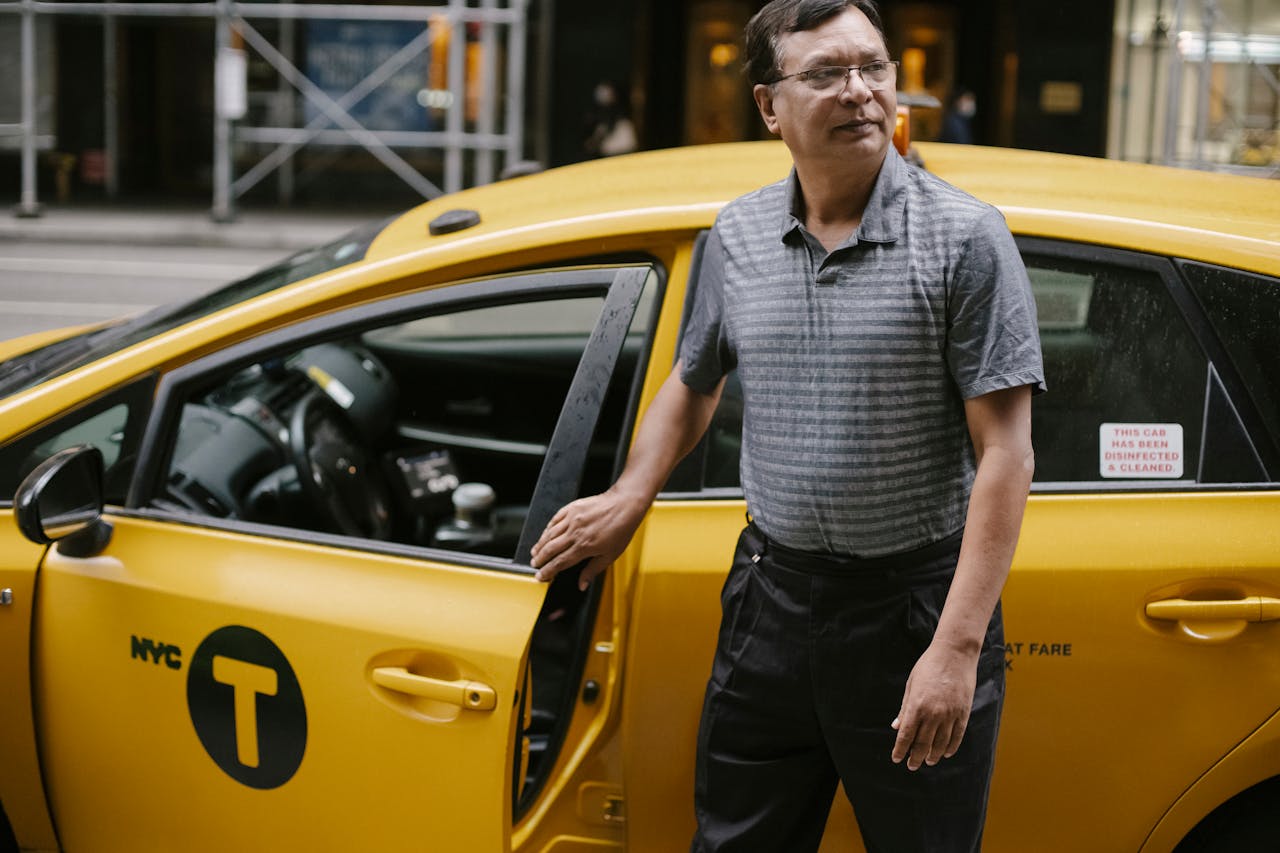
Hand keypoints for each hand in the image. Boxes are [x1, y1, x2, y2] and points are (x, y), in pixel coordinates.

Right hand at [529, 489, 647, 589]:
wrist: (624, 505)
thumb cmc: (620, 530)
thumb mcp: (610, 555)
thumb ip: (593, 570)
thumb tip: (582, 585)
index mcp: (584, 546)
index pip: (560, 562)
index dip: (548, 572)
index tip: (540, 577)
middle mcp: (575, 533)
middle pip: (550, 549)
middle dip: (540, 560)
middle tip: (534, 566)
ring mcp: (572, 519)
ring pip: (549, 535)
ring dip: (540, 545)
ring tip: (535, 553)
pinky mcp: (571, 508)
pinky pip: (554, 520)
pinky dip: (547, 529)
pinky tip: (544, 535)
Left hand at [890, 642, 978, 770]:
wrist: (954, 654)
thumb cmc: (928, 666)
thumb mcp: (911, 685)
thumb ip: (905, 709)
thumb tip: (896, 727)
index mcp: (917, 706)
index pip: (906, 735)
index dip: (900, 749)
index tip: (896, 759)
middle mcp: (933, 714)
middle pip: (923, 744)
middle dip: (915, 757)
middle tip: (911, 766)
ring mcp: (950, 714)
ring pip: (940, 744)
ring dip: (933, 755)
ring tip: (928, 761)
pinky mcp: (963, 713)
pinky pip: (957, 736)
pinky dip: (950, 747)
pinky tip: (945, 753)